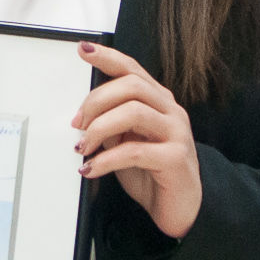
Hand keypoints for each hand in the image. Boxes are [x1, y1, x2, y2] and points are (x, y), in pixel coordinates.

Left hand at [72, 43, 201, 238]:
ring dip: (100, 128)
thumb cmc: (153, 174)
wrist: (181, 209)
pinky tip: (91, 169)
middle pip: (131, 86)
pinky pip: (135, 151)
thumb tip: (83, 117)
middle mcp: (171, 112)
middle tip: (77, 125)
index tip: (83, 50)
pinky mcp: (175, 159)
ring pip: (134, 112)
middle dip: (96, 101)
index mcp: (159, 102)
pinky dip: (106, 159)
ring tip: (84, 148)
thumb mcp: (126, 143)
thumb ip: (112, 125)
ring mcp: (176, 133)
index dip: (108, 57)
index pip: (133, 70)